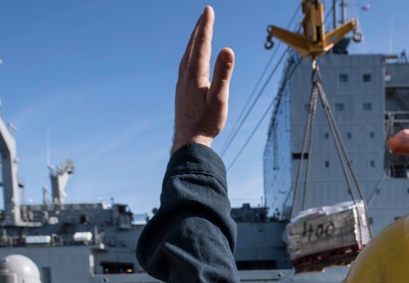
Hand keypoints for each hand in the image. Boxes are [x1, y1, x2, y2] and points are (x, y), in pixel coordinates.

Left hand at [172, 6, 234, 153]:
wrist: (189, 142)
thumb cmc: (207, 123)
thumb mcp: (220, 98)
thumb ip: (223, 73)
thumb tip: (228, 49)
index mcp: (195, 74)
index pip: (202, 44)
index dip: (206, 26)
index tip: (208, 10)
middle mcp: (185, 76)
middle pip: (192, 46)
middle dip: (199, 29)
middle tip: (205, 13)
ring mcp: (181, 84)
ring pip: (186, 56)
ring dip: (193, 41)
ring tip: (198, 32)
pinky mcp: (181, 92)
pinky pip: (184, 66)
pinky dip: (189, 55)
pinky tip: (191, 61)